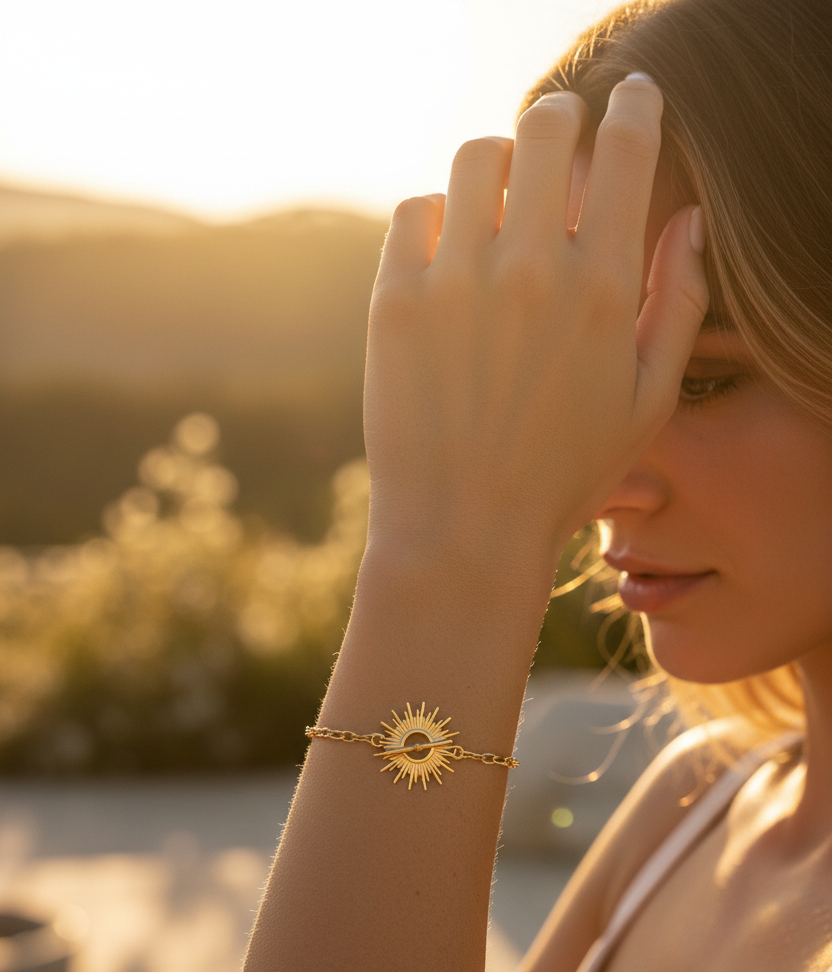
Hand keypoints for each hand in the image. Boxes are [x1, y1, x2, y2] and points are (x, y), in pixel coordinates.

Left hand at [363, 77, 707, 586]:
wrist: (463, 530)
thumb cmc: (565, 473)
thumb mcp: (648, 401)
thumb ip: (679, 304)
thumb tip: (689, 222)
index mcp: (602, 288)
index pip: (626, 150)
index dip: (636, 108)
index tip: (633, 101)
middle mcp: (528, 268)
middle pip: (545, 126)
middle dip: (561, 121)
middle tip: (559, 143)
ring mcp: (454, 280)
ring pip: (474, 156)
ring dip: (496, 163)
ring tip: (499, 201)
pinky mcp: (394, 300)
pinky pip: (413, 211)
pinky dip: (434, 217)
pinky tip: (448, 252)